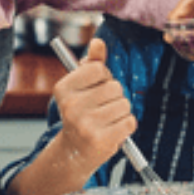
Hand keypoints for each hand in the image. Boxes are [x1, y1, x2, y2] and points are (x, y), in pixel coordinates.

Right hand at [48, 37, 134, 170]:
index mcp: (63, 89)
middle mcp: (71, 106)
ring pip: (124, 104)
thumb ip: (92, 64)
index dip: (103, 77)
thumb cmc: (81, 113)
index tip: (95, 89)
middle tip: (101, 108)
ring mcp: (85, 125)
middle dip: (115, 96)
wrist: (74, 152)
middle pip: (115, 87)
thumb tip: (98, 42)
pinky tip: (112, 131)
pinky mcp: (101, 140)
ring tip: (106, 120)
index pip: (98, 68)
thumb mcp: (81, 87)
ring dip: (121, 111)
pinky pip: (130, 121)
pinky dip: (126, 126)